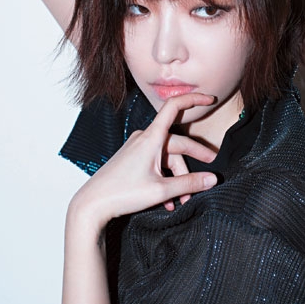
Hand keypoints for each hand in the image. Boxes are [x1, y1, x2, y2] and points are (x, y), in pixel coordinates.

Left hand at [68, 93, 217, 233]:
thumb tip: (212, 179)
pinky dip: (166, 179)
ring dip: (177, 178)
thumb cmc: (122, 194)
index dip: (193, 100)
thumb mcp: (161, 190)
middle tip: (208, 177)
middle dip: (193, 163)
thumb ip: (189, 183)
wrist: (92, 204)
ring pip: (168, 158)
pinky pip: (157, 164)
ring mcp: (138, 148)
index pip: (174, 108)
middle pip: (178, 144)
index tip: (209, 99)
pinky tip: (168, 200)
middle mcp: (144, 138)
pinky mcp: (133, 159)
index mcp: (151, 138)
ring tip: (181, 201)